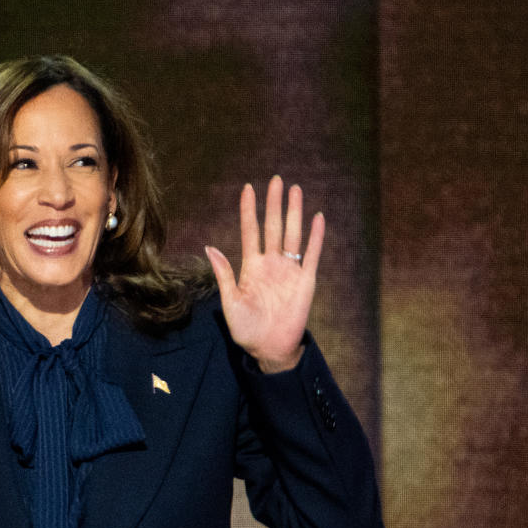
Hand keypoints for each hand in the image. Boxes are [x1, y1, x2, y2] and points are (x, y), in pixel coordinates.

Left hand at [204, 175, 323, 372]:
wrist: (269, 348)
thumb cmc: (246, 328)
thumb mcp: (230, 301)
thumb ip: (224, 274)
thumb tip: (209, 248)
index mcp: (251, 266)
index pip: (250, 231)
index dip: (249, 210)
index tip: (247, 188)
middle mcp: (271, 263)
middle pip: (273, 226)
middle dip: (274, 203)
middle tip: (276, 179)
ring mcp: (289, 270)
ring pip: (292, 234)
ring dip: (294, 213)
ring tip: (296, 190)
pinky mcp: (306, 280)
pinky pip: (312, 254)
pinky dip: (316, 236)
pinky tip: (317, 218)